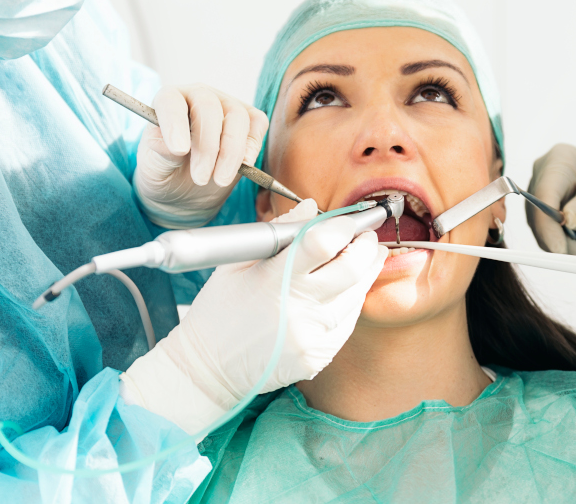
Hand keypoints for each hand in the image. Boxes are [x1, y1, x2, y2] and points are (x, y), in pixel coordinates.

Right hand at [120, 199, 385, 433]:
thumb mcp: (236, 263)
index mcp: (273, 279)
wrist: (207, 368)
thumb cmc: (220, 309)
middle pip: (352, 269)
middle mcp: (296, 309)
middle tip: (368, 236)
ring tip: (365, 257)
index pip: (322, 243)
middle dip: (367, 246)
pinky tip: (346, 290)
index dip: (344, 226)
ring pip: (357, 296)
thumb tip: (311, 206)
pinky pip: (347, 323)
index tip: (350, 220)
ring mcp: (309, 338)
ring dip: (366, 272)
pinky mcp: (316, 358)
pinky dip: (351, 301)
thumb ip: (277, 232)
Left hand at [134, 84, 268, 227]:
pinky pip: (257, 123)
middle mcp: (197, 96)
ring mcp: (225, 105)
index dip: (175, 124)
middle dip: (207, 146)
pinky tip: (243, 165)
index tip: (179, 151)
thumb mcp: (153, 168)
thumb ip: (159, 154)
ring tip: (220, 179)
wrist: (185, 189)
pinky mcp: (248, 120)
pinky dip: (252, 145)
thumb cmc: (165, 171)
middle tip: (200, 178)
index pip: (170, 102)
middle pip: (208, 107)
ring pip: (237, 116)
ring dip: (231, 151)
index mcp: (168, 101)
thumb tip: (172, 148)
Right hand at [527, 143, 575, 254]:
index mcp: (558, 161)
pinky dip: (568, 244)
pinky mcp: (545, 208)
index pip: (543, 197)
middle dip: (560, 241)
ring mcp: (542, 192)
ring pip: (542, 228)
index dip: (548, 226)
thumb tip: (566, 222)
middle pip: (539, 215)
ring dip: (567, 245)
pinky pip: (549, 232)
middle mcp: (543, 174)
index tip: (561, 250)